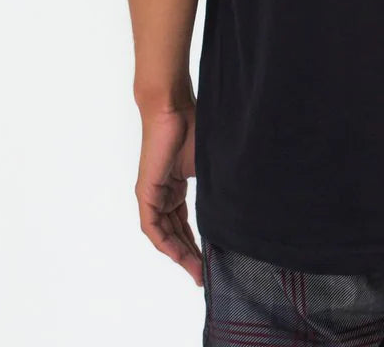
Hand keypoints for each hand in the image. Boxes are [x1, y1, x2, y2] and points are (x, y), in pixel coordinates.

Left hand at [136, 104, 202, 285]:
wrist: (173, 109)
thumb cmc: (193, 128)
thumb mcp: (209, 165)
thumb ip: (215, 186)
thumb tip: (238, 204)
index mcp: (176, 186)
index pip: (184, 223)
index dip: (196, 243)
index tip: (210, 261)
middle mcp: (163, 193)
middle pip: (175, 233)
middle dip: (189, 255)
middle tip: (203, 274)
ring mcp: (153, 194)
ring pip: (164, 234)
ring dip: (178, 254)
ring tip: (196, 270)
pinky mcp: (146, 192)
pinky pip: (152, 226)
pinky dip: (164, 242)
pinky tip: (177, 254)